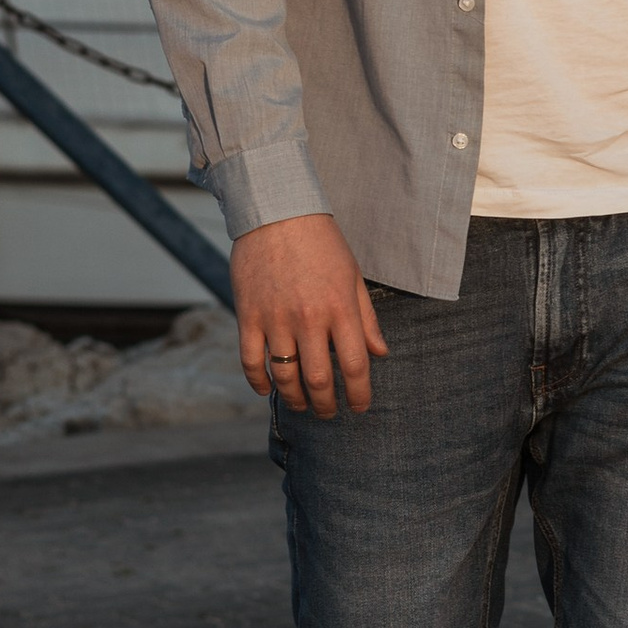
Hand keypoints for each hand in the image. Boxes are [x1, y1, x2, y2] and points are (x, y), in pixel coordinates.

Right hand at [231, 212, 388, 417]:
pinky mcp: (248, 316)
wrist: (278, 213)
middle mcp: (309, 318)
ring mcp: (275, 319)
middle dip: (327, 405)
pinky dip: (258, 381)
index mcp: (340, 309)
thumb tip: (380, 353)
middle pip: (319, 379)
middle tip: (329, 414)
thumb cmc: (322, 244)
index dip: (360, 394)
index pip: (354, 365)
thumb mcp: (353, 277)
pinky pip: (251, 360)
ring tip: (303, 405)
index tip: (361, 408)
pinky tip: (268, 389)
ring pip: (285, 375)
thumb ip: (366, 319)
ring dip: (295, 398)